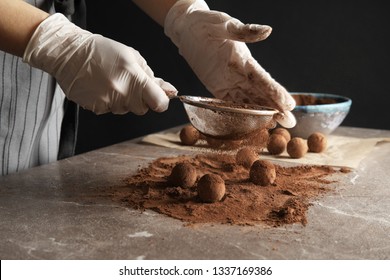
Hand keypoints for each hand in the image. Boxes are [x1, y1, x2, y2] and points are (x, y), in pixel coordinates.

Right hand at [23, 13, 176, 114]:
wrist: (70, 54)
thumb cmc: (102, 51)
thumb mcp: (133, 57)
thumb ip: (152, 77)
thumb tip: (170, 91)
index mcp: (135, 77)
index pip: (159, 103)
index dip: (161, 101)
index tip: (158, 97)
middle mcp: (122, 92)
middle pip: (142, 109)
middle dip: (140, 99)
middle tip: (128, 84)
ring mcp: (108, 102)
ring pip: (125, 110)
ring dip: (123, 100)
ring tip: (111, 82)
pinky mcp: (96, 108)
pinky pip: (109, 110)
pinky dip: (108, 101)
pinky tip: (101, 88)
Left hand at [164, 0, 295, 127]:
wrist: (187, 28)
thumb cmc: (206, 23)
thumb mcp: (224, 24)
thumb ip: (244, 31)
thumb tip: (267, 30)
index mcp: (244, 59)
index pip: (263, 79)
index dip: (275, 92)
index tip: (289, 105)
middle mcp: (240, 73)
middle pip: (260, 93)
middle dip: (275, 108)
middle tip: (290, 122)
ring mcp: (229, 82)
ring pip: (248, 101)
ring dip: (261, 114)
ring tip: (275, 126)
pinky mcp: (218, 88)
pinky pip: (230, 103)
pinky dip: (241, 114)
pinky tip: (251, 123)